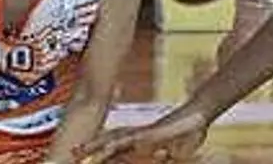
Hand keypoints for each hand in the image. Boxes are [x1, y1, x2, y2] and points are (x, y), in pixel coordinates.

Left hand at [73, 108, 208, 162]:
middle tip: (72, 152)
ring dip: (97, 146)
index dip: (101, 147)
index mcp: (143, 137)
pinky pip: (130, 140)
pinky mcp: (150, 134)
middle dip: (91, 146)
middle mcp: (140, 133)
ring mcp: (144, 133)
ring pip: (116, 139)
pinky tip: (105, 149)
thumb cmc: (191, 130)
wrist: (201, 114)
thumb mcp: (179, 148)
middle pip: (110, 139)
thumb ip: (168, 153)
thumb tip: (161, 158)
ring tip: (80, 152)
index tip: (85, 153)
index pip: (118, 142)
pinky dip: (118, 145)